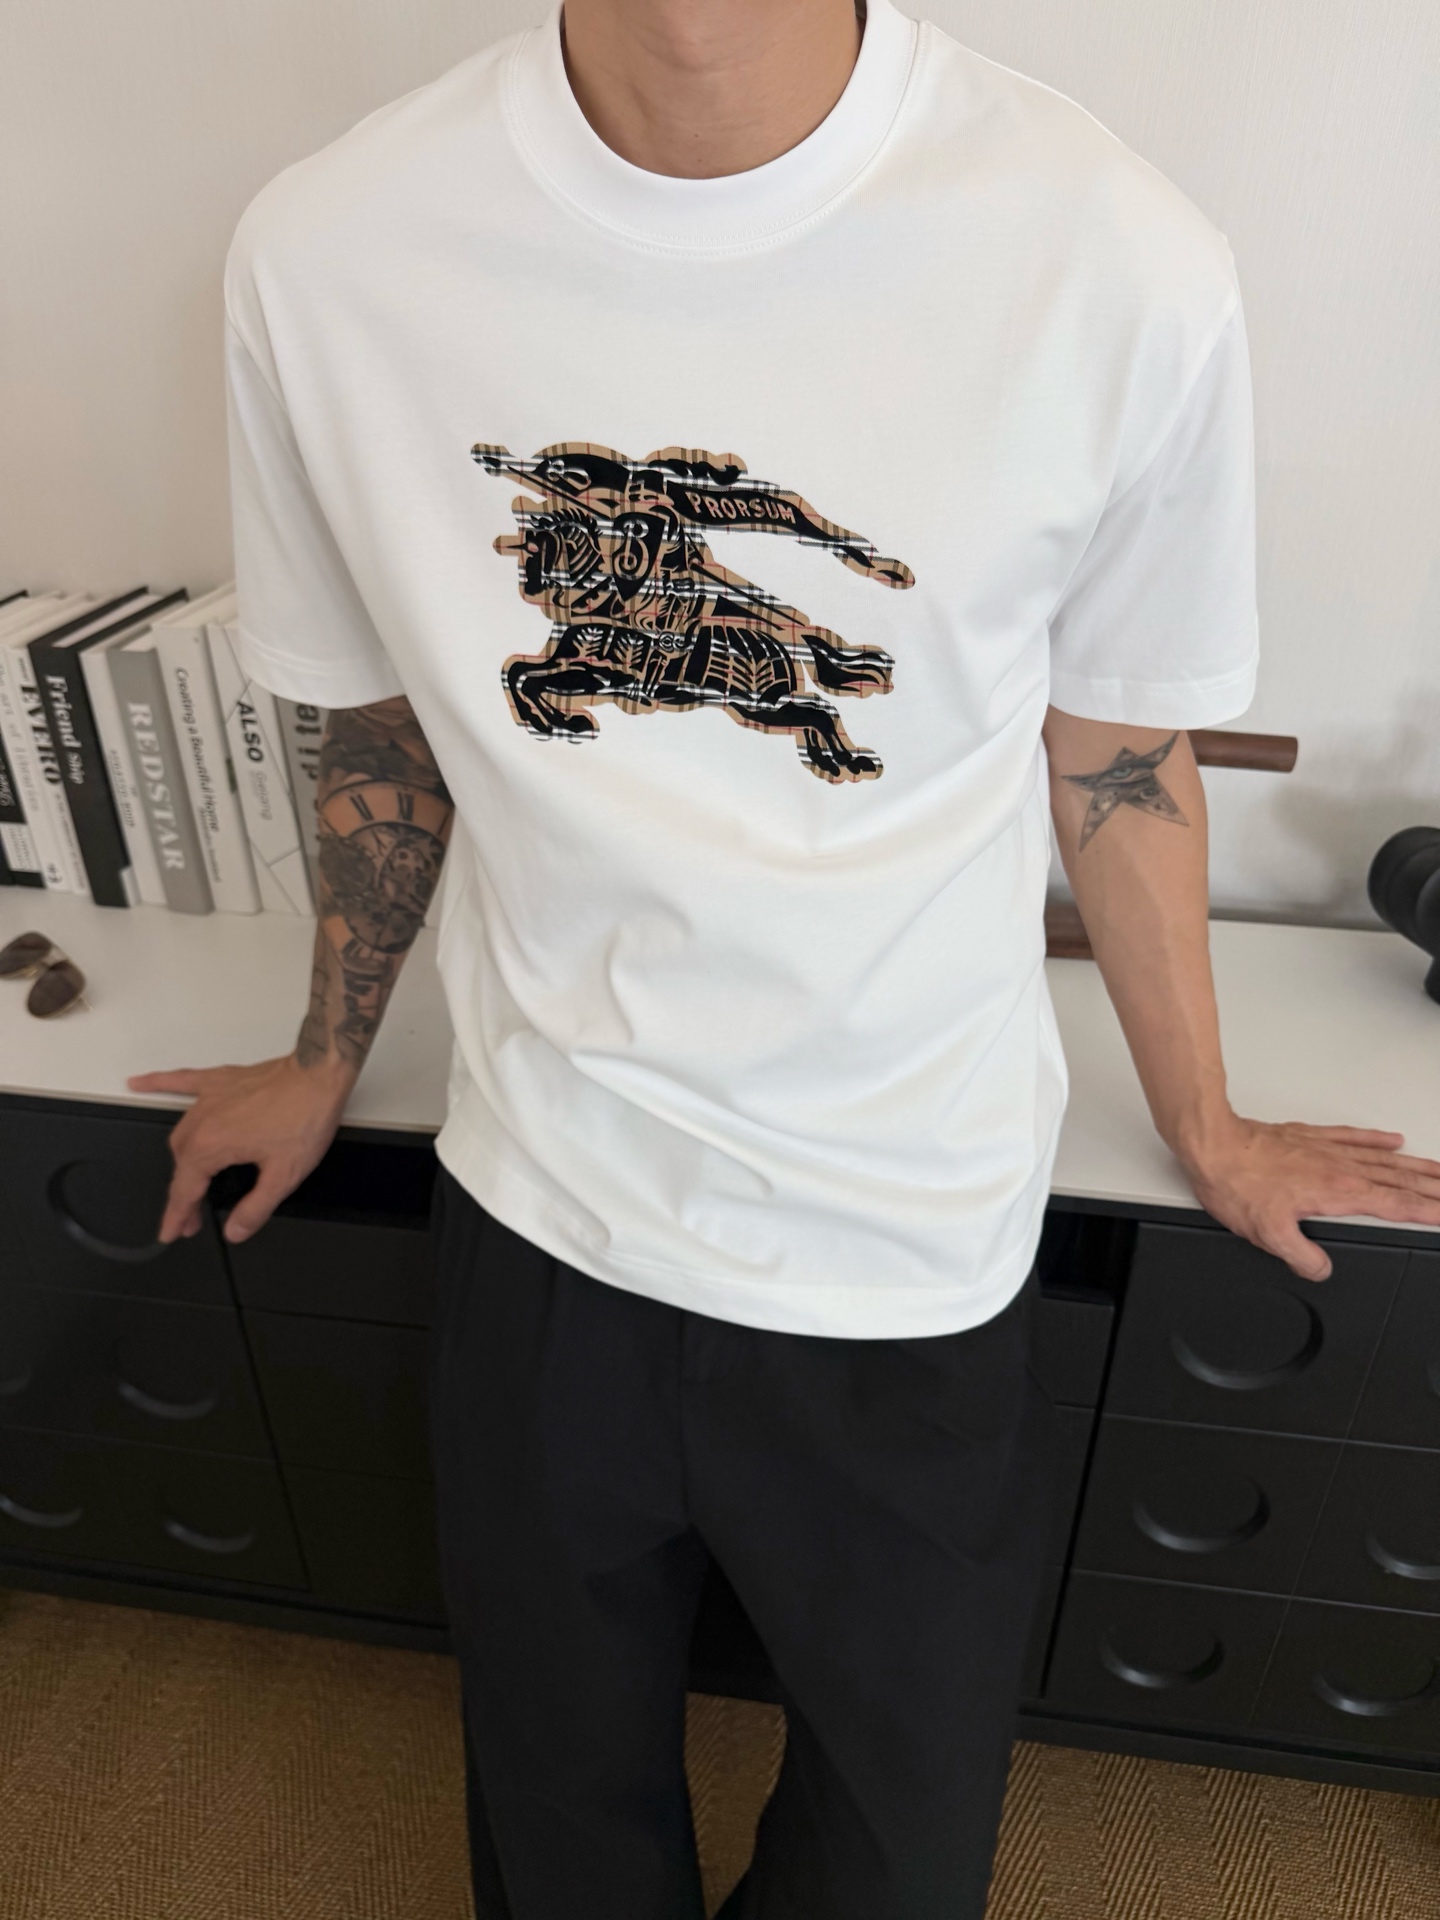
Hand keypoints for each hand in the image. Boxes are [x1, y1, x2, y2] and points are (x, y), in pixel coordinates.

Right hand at [127, 1054, 355, 1244]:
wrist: (319, 1074)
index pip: (185, 1191)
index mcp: (212, 1147)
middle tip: (193, 1217)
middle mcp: (201, 1122)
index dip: (178, 1217)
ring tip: (189, 1183)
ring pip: (181, 1135)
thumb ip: (256, 1208)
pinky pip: (180, 1081)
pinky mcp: (219, 1081)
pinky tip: (137, 1083)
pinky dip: (157, 1083)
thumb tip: (235, 1231)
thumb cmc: (305, 1117)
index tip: (170, 1233)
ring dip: (181, 1161)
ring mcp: (207, 1098)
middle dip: (185, 1195)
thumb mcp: (285, 1175)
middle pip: (182, 1166)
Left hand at [1181, 1117, 1439, 1280]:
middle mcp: (1339, 1168)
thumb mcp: (1268, 1234)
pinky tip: (1393, 1140)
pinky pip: (1354, 1136)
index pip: (1395, 1204)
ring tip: (1439, 1171)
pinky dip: (1376, 1139)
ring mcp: (1327, 1150)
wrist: (1214, 1146)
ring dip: (1416, 1165)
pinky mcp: (1311, 1137)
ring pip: (1384, 1158)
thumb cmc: (1237, 1183)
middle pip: (1399, 1179)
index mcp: (1336, 1192)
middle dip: (1432, 1186)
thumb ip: (1301, 1257)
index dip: (1426, 1210)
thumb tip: (1321, 1270)